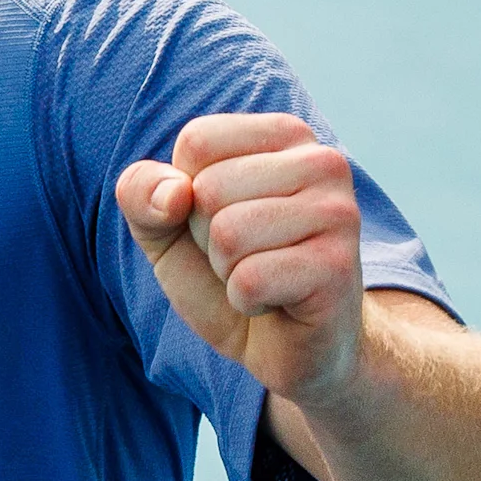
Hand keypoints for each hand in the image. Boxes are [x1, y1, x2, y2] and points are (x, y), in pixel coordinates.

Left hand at [113, 112, 366, 404]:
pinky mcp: (337, 267)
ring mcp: (338, 213)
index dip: (186, 193)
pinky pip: (249, 280)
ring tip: (260, 276)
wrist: (286, 345)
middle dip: (207, 237)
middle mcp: (323, 162)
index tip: (221, 218)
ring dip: (226, 270)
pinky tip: (275, 301)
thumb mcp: (165, 228)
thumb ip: (142, 193)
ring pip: (228, 234)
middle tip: (246, 256)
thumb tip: (171, 192)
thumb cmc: (226, 272)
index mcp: (286, 135)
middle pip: (208, 189)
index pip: (198, 140)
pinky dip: (245, 301)